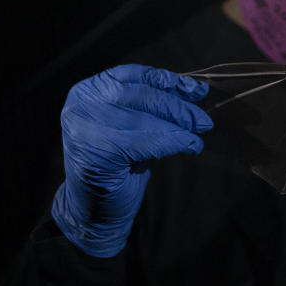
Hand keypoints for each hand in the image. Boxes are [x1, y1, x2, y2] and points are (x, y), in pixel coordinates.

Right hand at [51, 65, 213, 256]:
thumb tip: (195, 89)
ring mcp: (84, 127)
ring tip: (198, 134)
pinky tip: (190, 146)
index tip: (197, 90)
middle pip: (142, 96)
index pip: (135, 75)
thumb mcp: (137, 126)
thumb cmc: (119, 164)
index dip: (170, 81)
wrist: (95, 209)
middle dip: (178, 107)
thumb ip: (156, 106)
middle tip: (204, 120)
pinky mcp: (94, 150)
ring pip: (144, 119)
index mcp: (89, 90)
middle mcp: (81, 104)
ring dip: (178, 127)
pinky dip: (172, 142)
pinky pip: (144, 141)